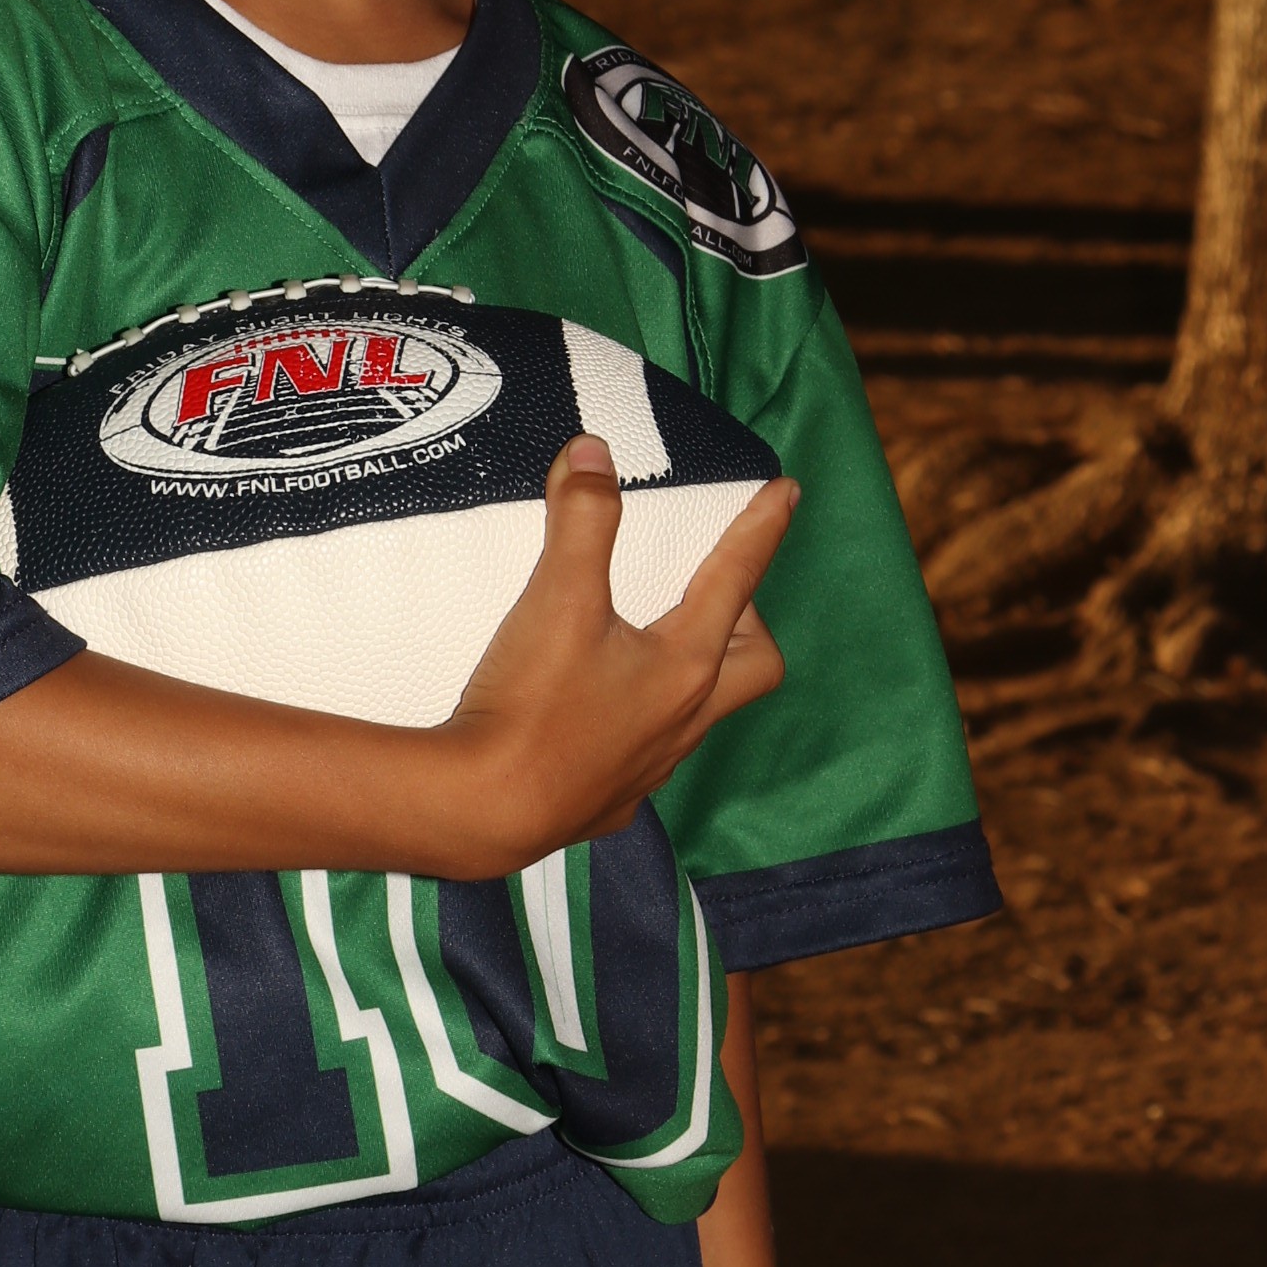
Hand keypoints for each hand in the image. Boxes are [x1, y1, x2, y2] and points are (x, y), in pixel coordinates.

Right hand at [442, 438, 796, 870]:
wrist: (481, 812)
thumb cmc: (530, 706)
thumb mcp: (557, 599)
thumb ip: (581, 520)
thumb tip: (593, 454)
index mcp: (684, 665)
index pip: (738, 579)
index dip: (761, 527)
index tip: (785, 491)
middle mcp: (682, 721)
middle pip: (754, 665)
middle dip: (747, 622)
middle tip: (717, 591)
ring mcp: (650, 768)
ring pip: (699, 713)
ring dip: (691, 673)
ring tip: (649, 643)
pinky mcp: (609, 802)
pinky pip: (644, 757)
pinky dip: (635, 725)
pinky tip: (593, 713)